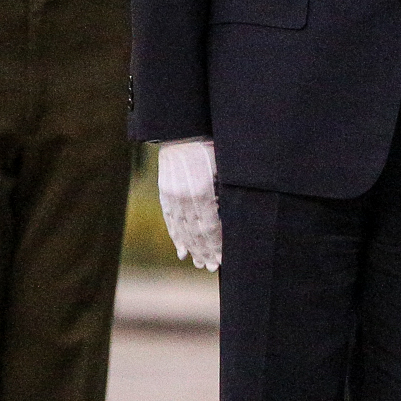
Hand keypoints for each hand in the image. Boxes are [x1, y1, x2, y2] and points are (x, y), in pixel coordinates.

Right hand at [156, 138, 221, 273]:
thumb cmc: (211, 147)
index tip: (223, 260)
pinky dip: (176, 237)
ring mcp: (172, 196)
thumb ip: (228, 192)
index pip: (210, 227)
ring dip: (191, 248)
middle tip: (211, 268)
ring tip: (199, 263)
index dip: (216, 245)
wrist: (182, 132)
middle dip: (205, 252)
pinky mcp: (165, 194)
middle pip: (196, 232)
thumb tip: (235, 217)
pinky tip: (181, 250)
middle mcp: (185, 197)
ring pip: (182, 229)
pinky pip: (171, 220)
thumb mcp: (224, 167)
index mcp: (202, 191)